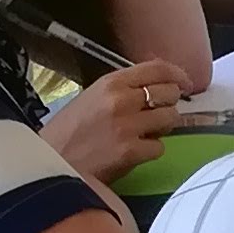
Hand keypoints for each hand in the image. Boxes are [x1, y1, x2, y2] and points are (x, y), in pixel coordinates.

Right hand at [39, 59, 195, 181]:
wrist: (48, 164)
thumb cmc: (67, 132)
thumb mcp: (91, 97)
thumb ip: (123, 88)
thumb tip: (159, 78)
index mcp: (110, 83)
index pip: (157, 68)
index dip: (177, 74)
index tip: (185, 83)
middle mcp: (121, 100)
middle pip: (169, 93)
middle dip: (169, 103)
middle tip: (159, 113)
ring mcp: (127, 126)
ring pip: (170, 118)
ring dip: (163, 127)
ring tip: (146, 133)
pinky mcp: (130, 152)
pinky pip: (159, 147)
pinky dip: (151, 150)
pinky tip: (135, 151)